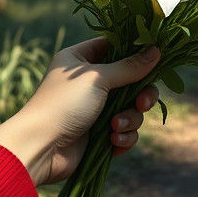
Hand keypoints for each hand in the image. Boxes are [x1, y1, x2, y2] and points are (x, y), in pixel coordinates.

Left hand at [0, 37, 160, 186]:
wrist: (40, 148)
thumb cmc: (64, 104)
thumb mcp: (98, 78)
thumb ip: (130, 66)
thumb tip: (157, 50)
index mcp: (81, 61)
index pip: (116, 47)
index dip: (136, 53)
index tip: (156, 57)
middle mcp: (89, 83)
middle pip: (132, 81)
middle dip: (141, 95)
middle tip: (142, 103)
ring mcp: (95, 109)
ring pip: (132, 109)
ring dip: (130, 119)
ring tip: (114, 126)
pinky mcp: (100, 134)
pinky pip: (126, 131)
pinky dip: (123, 136)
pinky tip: (112, 141)